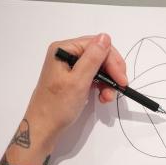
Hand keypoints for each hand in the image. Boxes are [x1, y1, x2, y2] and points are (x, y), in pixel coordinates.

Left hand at [24, 33, 126, 151]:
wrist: (44, 128)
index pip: (96, 45)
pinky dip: (101, 86)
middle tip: (120, 86)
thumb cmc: (57, 106)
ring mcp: (69, 66)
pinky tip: (103, 97)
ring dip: (108, 81)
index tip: (121, 79)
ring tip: (108, 97)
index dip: (112, 61)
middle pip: (99, 54)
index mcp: (63, 49)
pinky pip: (93, 76)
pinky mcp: (73, 78)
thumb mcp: (78, 81)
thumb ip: (93, 58)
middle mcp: (66, 54)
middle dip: (111, 71)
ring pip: (98, 67)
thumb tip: (105, 37)